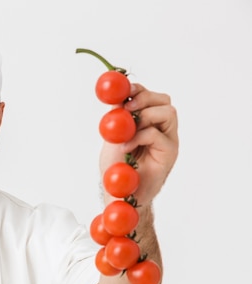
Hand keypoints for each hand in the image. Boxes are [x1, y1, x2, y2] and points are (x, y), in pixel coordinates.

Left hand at [99, 83, 178, 205]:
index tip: (123, 90)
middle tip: (127, 107)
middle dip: (144, 98)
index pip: (149, 96)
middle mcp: (163, 128)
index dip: (137, 89)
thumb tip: (114, 97)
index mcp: (149, 122)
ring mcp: (169, 140)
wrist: (120, 194)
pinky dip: (139, 136)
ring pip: (168, 112)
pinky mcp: (170, 153)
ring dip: (145, 116)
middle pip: (164, 100)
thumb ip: (116, 119)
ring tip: (127, 130)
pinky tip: (126, 146)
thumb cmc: (117, 169)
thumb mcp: (112, 138)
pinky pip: (158, 134)